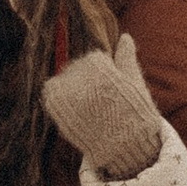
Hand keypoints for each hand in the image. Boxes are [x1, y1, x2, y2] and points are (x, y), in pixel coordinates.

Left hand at [43, 31, 166, 181]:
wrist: (127, 148)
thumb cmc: (136, 115)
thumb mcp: (135, 84)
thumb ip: (126, 59)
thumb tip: (125, 36)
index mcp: (104, 71)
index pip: (94, 59)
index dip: (103, 70)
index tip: (110, 84)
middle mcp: (84, 81)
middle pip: (78, 69)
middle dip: (87, 79)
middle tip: (100, 97)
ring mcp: (70, 97)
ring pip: (64, 80)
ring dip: (72, 86)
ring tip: (89, 104)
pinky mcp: (59, 112)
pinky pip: (51, 95)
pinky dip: (58, 96)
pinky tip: (72, 106)